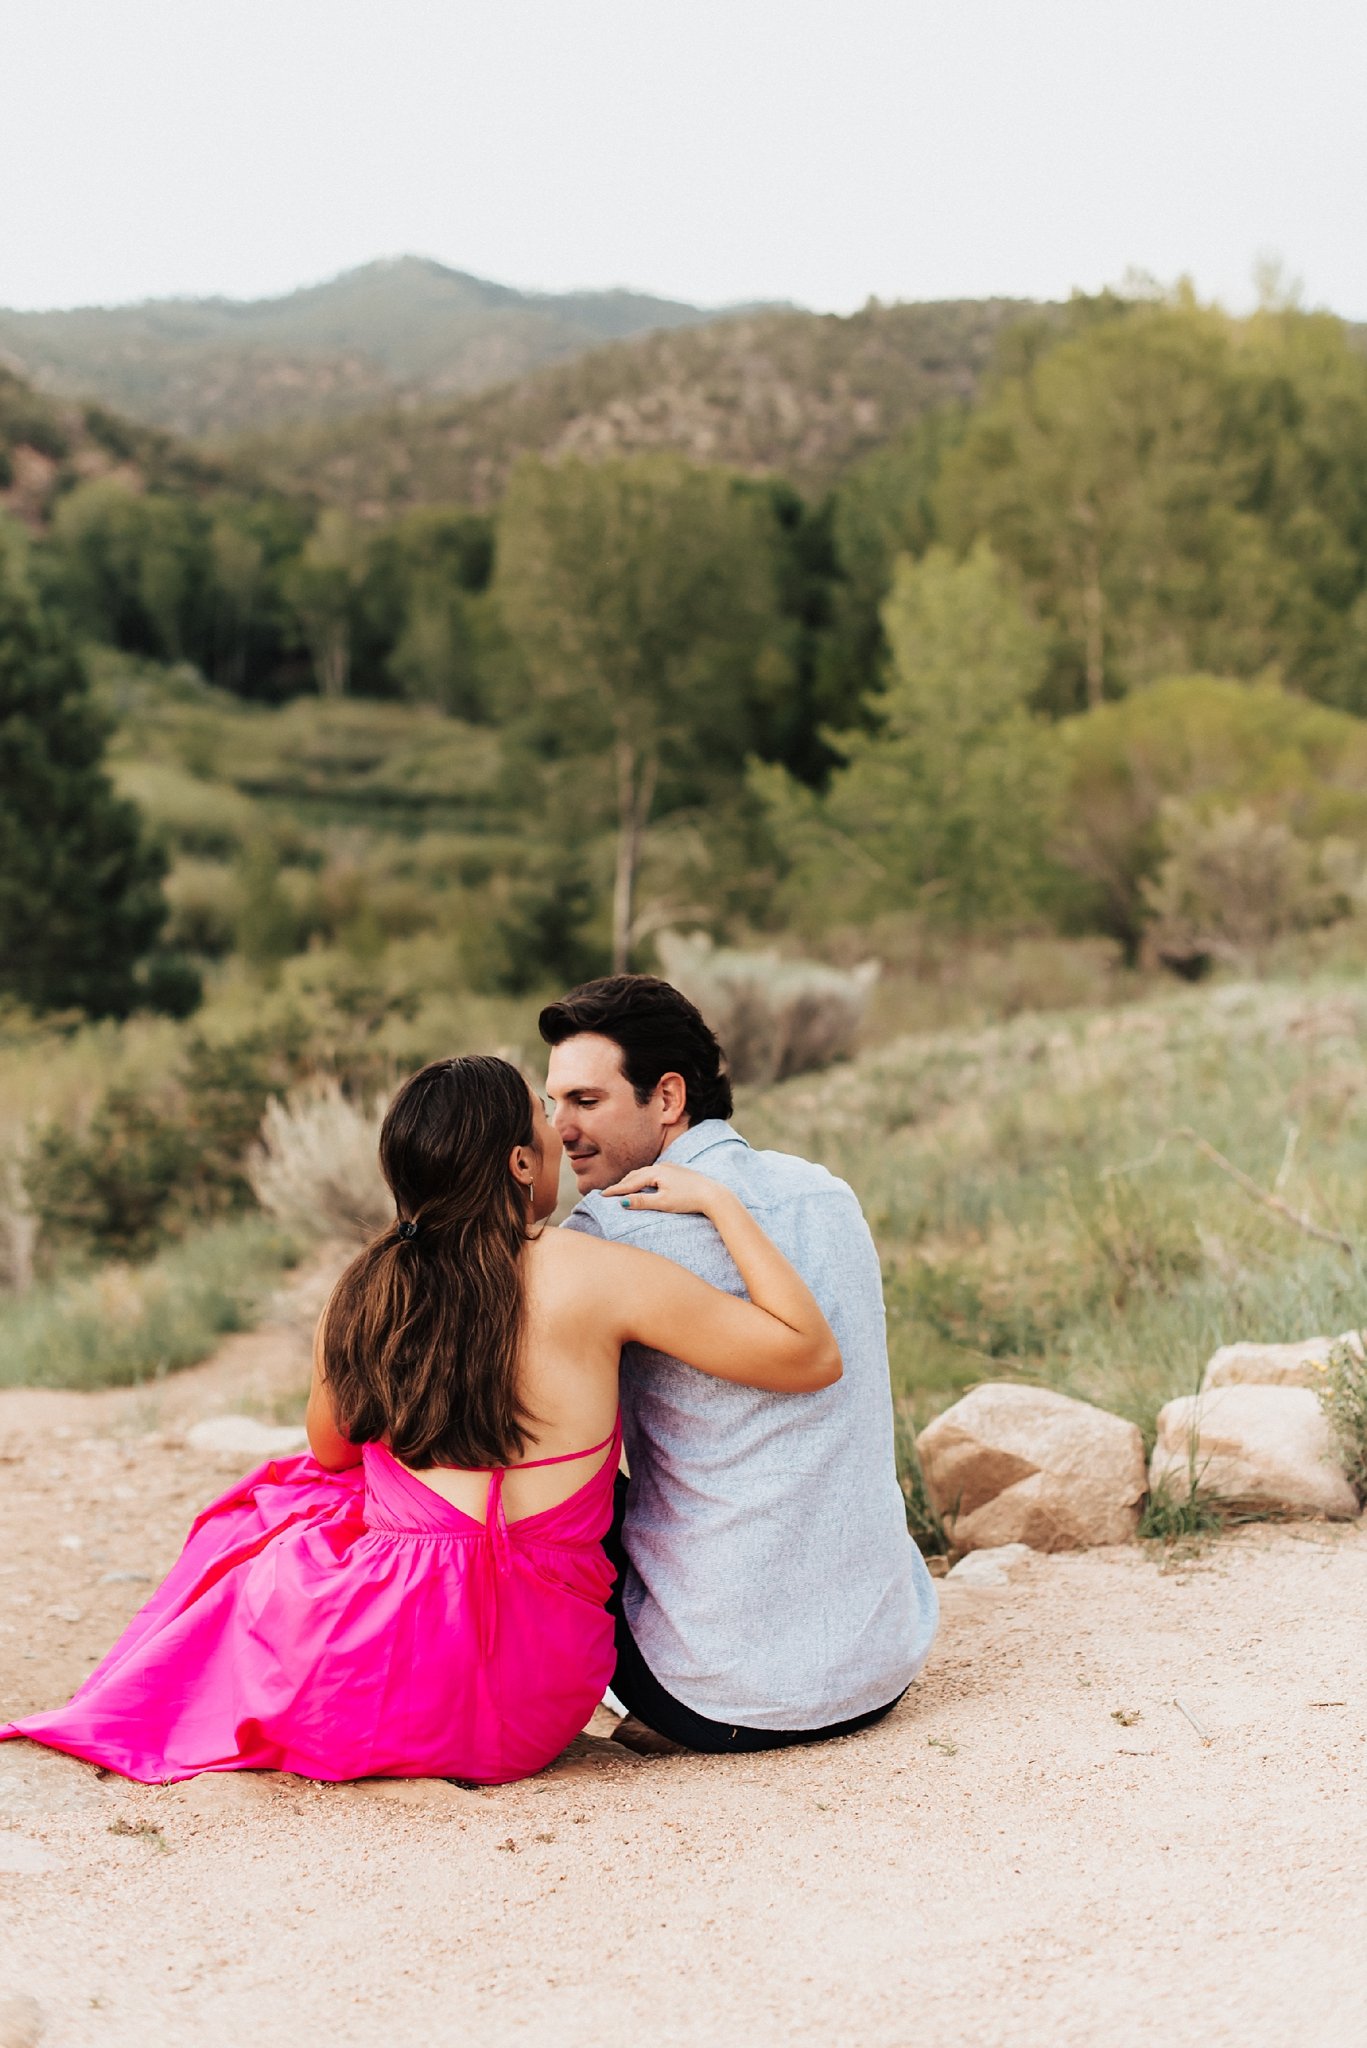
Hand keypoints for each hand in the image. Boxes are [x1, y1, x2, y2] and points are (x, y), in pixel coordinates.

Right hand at [600, 1163, 727, 1218]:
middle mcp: (661, 1166)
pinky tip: (643, 1184)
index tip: (601, 1195)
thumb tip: (621, 1202)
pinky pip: (653, 1174)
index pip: (630, 1183)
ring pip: (644, 1174)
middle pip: (635, 1175)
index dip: (615, 1190)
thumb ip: (641, 1202)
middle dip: (621, 1184)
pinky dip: (643, 1179)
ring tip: (621, 1189)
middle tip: (607, 1193)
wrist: (713, 1194)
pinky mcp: (676, 1171)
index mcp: (655, 1172)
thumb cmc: (688, 1199)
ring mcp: (669, 1167)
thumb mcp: (663, 1203)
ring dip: (631, 1181)